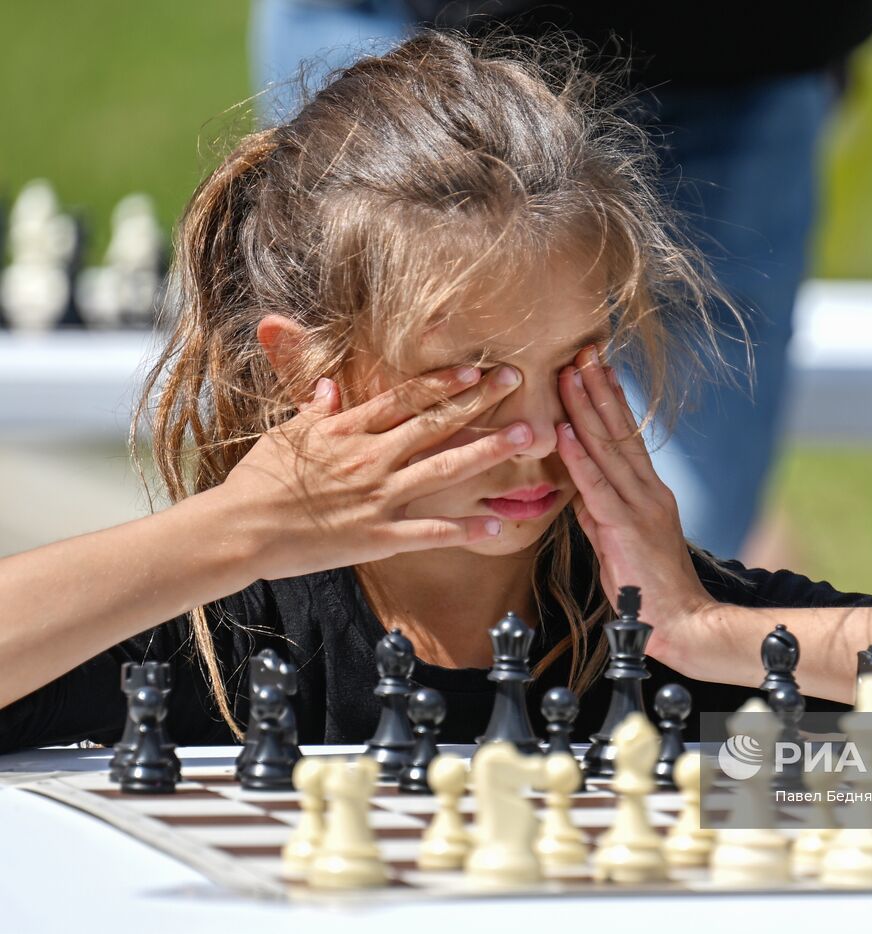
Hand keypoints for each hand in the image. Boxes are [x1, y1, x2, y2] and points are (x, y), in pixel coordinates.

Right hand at [218, 364, 531, 579]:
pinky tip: (498, 526)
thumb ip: (314, 409)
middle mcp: (371, 459)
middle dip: (479, 402)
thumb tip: (329, 383)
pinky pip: (430, 531)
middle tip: (517, 382)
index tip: (476, 368)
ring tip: (527, 437)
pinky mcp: (378, 536)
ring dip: (489, 452)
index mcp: (348, 431)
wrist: (239, 531)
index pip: (405, 399)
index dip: (444, 382)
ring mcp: (378, 497)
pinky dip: (465, 529)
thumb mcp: (284, 435)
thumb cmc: (256, 482)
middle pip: (435, 424)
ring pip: (444, 470)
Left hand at [555, 345, 715, 669]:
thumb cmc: (650, 590)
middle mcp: (649, 490)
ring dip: (586, 409)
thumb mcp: (619, 543)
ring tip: (569, 373)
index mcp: (650, 492)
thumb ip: (601, 513)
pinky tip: (566, 431)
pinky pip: (598, 486)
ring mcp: (640, 506)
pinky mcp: (627, 527)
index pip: (627, 437)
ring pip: (608, 448)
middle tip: (583, 350)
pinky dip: (580, 457)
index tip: (596, 367)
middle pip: (620, 431)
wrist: (680, 622)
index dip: (610, 401)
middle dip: (598, 388)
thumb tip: (579, 492)